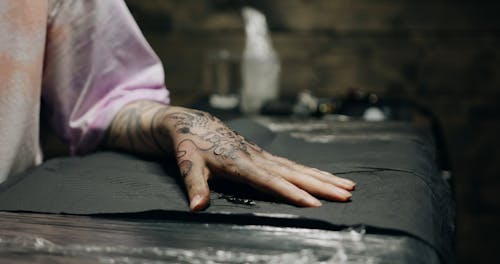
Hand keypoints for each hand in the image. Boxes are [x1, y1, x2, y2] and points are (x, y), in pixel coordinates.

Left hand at [106, 102, 355, 210]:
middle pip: (295, 173)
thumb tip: (197, 207)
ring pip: (299, 168)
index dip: (292, 193)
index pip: (271, 181)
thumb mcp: (186, 165)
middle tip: (348, 194)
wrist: (192, 123)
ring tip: (349, 187)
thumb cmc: (189, 145)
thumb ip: (195, 186)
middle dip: (322, 185)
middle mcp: (257, 158)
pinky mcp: (264, 156)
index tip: (314, 203)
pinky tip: (325, 179)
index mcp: (241, 163)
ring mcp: (263, 156)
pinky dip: (312, 172)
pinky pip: (293, 165)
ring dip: (324, 178)